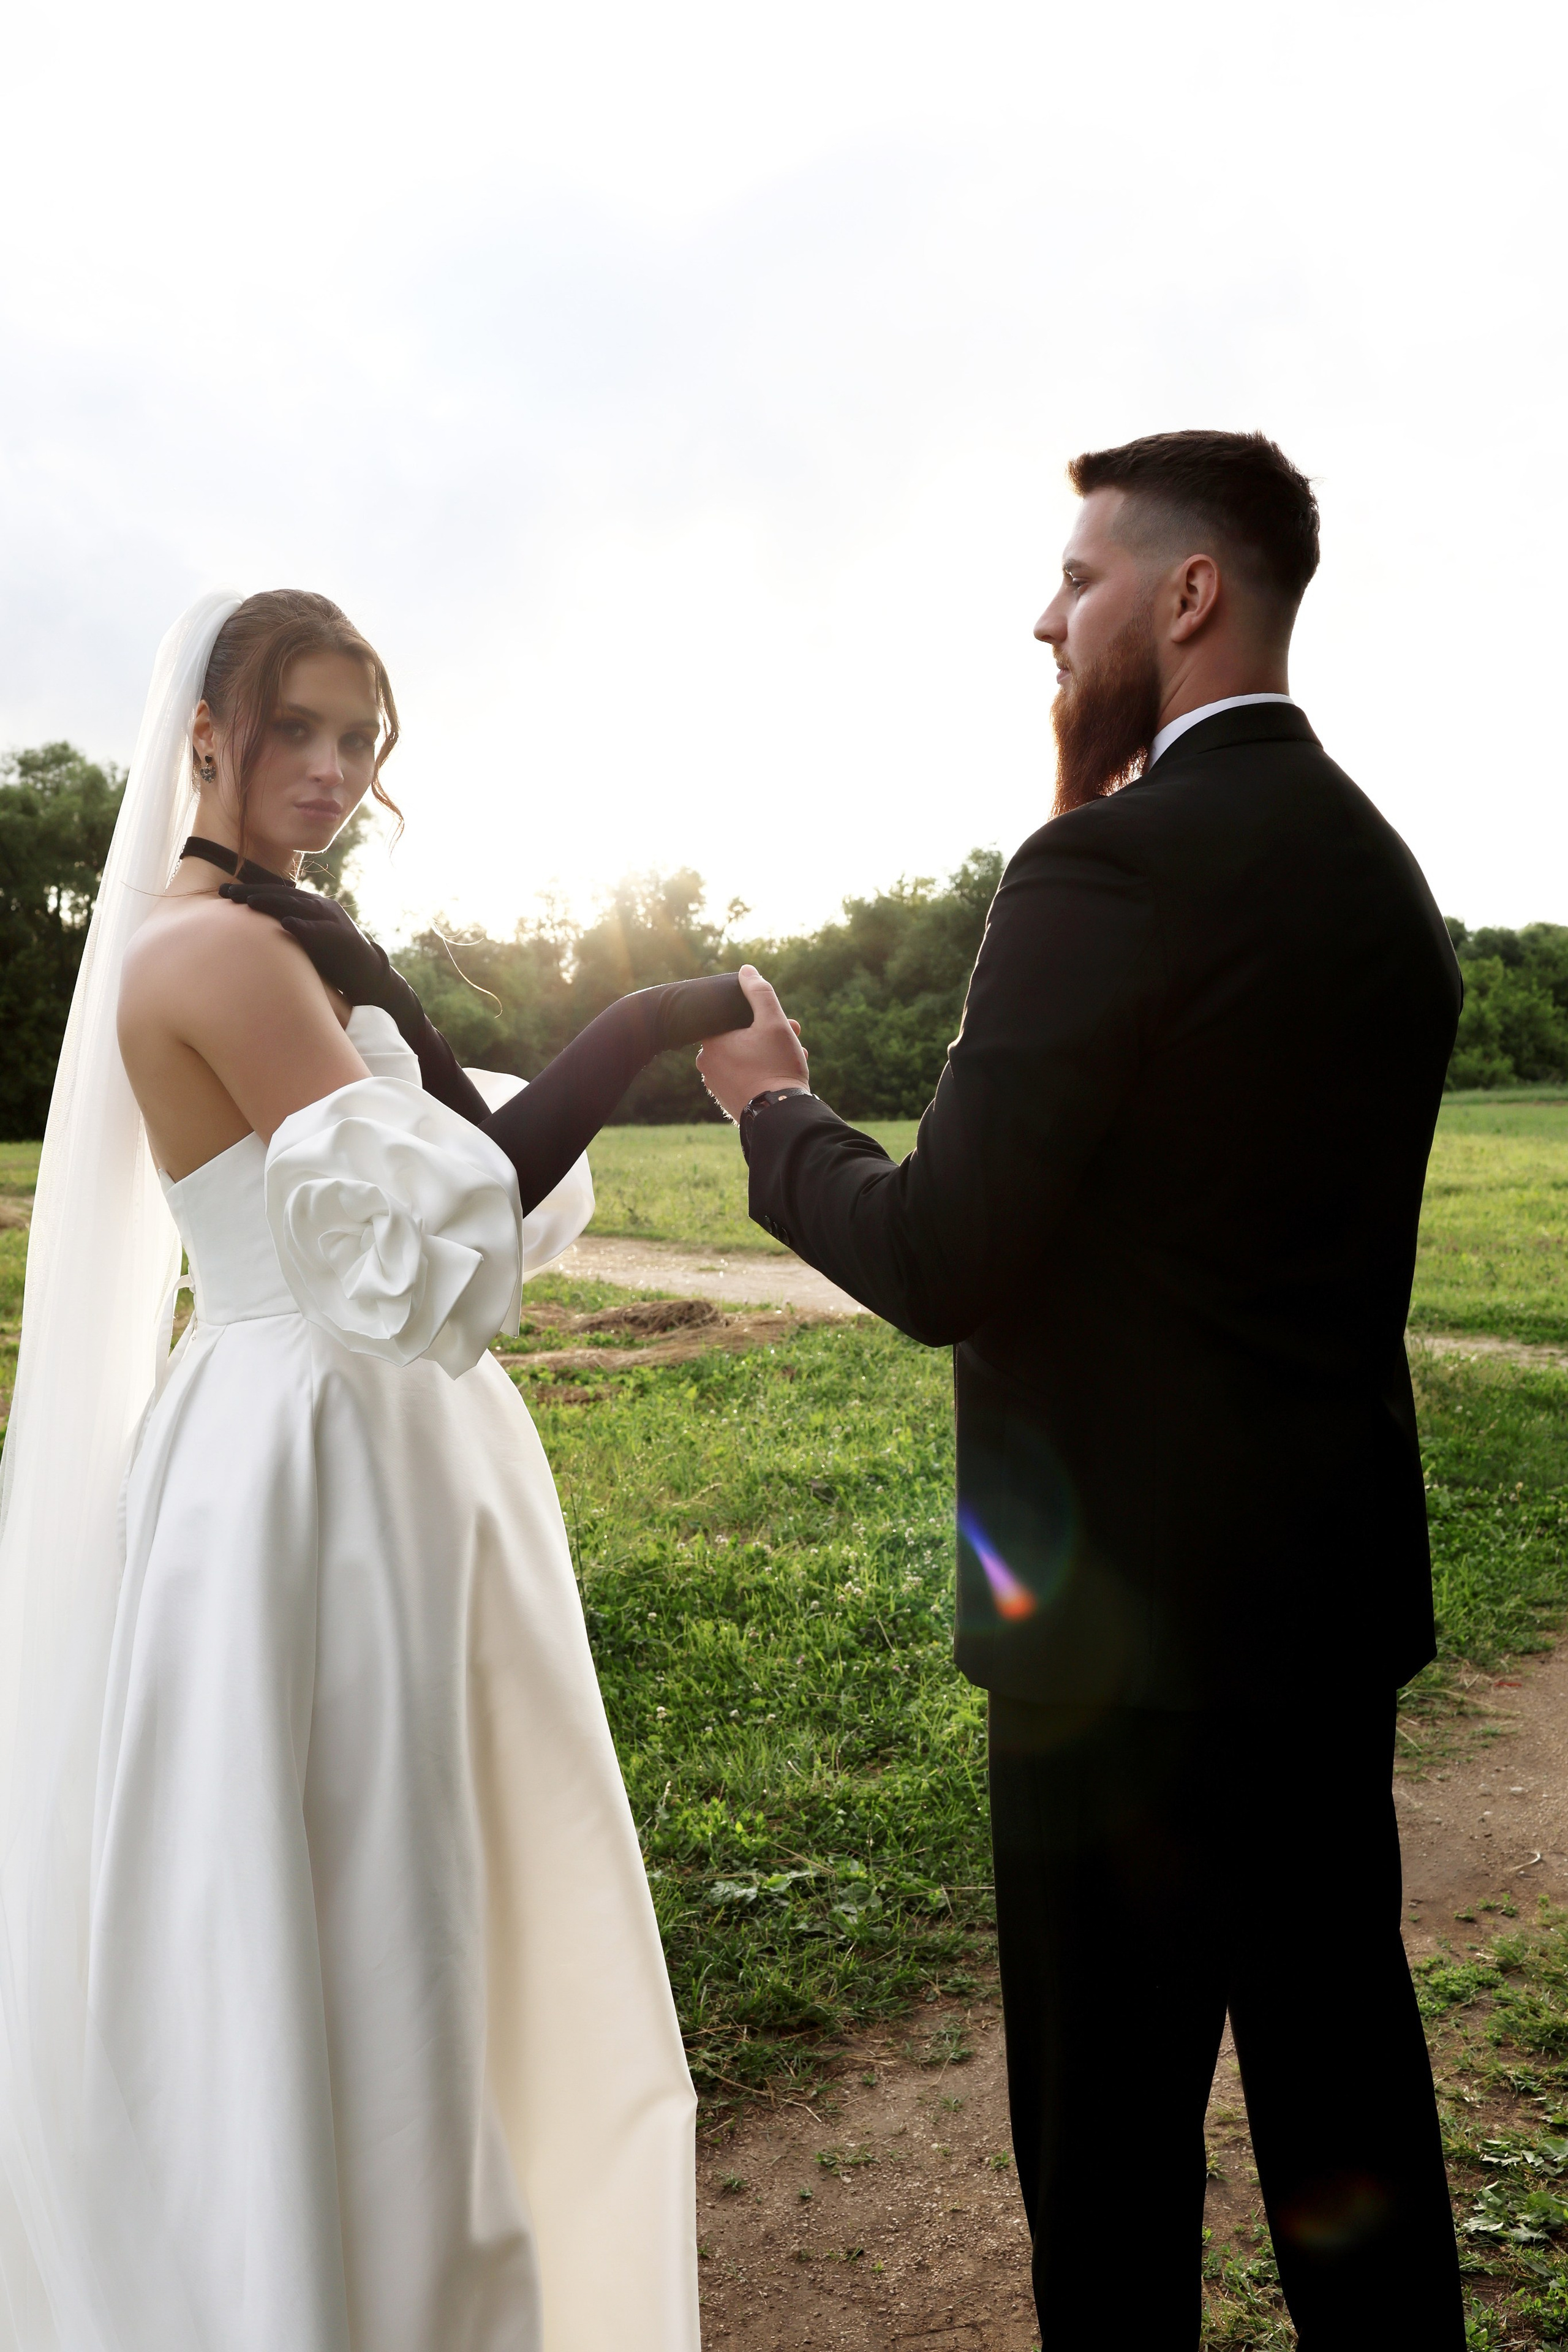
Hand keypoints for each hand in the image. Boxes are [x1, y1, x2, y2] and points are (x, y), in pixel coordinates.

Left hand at [218, 880, 423, 1039]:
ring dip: (272, 902)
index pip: (276, 893)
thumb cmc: (334, 963)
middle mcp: (321, 908)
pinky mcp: (344, 938)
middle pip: (282, 894)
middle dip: (252, 892)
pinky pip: (322, 930)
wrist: (371, 980)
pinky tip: (288, 923)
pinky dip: (305, 926)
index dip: (249, 890)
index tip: (222, 891)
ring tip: (248, 901)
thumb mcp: (306, 942)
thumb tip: (253, 933)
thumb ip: (286, 931)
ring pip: (299, 906)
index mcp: (311, 907)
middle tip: (225, 892)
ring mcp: (334, 921)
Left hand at [697, 966, 808, 1120]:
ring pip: (745, 1056)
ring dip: (769, 1051)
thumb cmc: (777, 1066)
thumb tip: (747, 970)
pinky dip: (762, 1070)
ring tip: (795, 1052)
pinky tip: (784, 1072)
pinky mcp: (728, 1101)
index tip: (779, 1016)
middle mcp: (707, 1064)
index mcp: (711, 1042)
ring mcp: (716, 1085)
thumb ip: (759, 992)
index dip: (756, 1012)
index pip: (728, 1016)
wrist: (781, 1116)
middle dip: (769, 1032)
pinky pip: (745, 1077)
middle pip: (740, 1036)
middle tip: (795, 1032)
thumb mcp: (773, 1022)